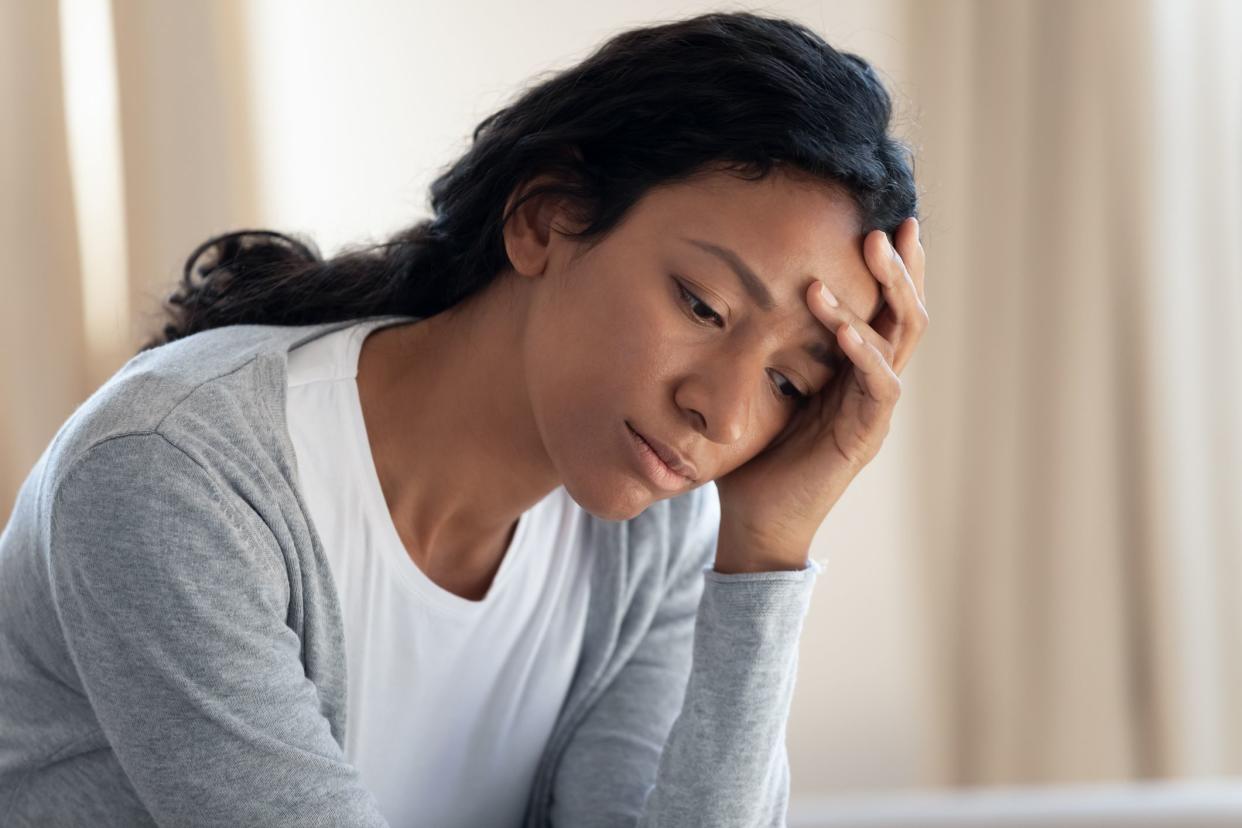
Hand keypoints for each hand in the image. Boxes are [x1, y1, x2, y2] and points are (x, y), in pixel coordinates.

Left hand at [713, 217, 928, 567]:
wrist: (754, 522)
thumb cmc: (752, 454)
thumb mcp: (756, 385)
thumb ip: (760, 344)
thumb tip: (729, 292)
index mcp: (851, 371)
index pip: (882, 309)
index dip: (890, 268)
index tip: (883, 218)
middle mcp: (870, 384)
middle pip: (905, 315)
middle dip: (901, 267)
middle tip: (890, 223)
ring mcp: (872, 410)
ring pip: (899, 340)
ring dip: (887, 292)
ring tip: (871, 248)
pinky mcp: (863, 436)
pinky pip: (878, 386)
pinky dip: (864, 351)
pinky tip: (845, 325)